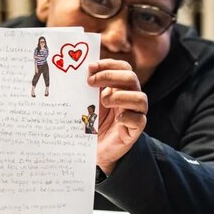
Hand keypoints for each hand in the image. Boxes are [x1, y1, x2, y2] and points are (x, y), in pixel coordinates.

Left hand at [87, 59, 147, 174]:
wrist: (93, 149)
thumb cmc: (90, 122)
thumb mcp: (86, 102)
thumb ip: (84, 88)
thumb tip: (72, 72)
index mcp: (119, 87)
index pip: (122, 68)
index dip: (108, 64)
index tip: (89, 68)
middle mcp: (129, 97)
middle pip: (131, 78)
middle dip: (110, 76)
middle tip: (90, 83)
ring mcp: (134, 114)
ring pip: (140, 98)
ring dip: (120, 96)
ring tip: (103, 102)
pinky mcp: (134, 131)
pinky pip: (139, 120)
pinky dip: (128, 117)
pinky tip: (117, 119)